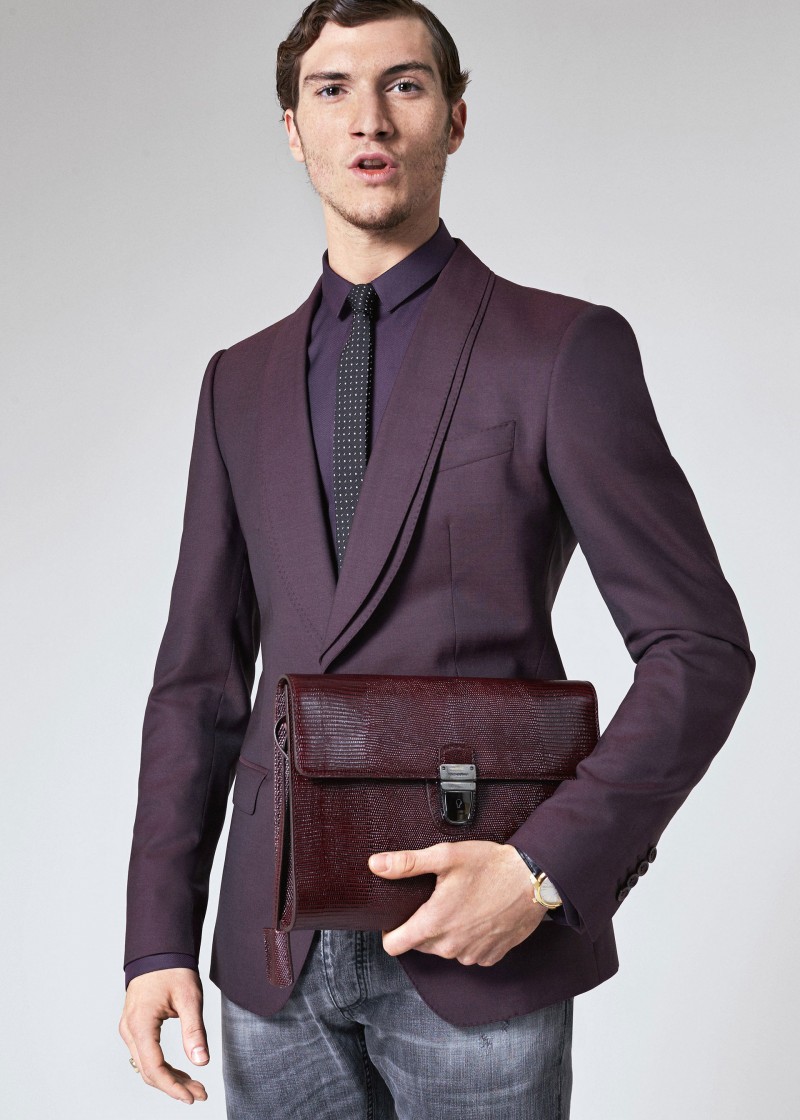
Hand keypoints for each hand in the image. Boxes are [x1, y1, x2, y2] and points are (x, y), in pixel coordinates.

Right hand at [119, 967, 208, 1103]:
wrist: (159, 950)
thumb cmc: (173, 970)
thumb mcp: (189, 998)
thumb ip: (194, 1030)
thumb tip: (202, 1062)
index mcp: (140, 1024)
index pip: (154, 1068)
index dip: (173, 1087)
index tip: (192, 1097)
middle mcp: (129, 1030)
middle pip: (149, 1071)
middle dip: (174, 1086)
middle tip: (200, 1094)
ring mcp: (129, 1029)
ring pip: (146, 1065)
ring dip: (169, 1079)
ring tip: (194, 1086)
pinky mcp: (135, 1027)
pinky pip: (146, 1055)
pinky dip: (163, 1066)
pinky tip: (181, 1072)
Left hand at [368, 840, 547, 965]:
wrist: (532, 880)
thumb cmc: (490, 866)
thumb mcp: (446, 856)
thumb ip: (407, 863)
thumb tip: (375, 865)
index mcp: (434, 923)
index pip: (394, 946)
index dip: (390, 931)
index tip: (397, 917)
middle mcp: (451, 946)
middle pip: (419, 945)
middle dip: (422, 925)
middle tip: (436, 899)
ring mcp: (471, 954)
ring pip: (444, 949)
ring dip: (446, 932)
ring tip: (460, 904)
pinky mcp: (490, 956)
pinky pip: (467, 953)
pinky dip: (468, 938)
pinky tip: (477, 916)